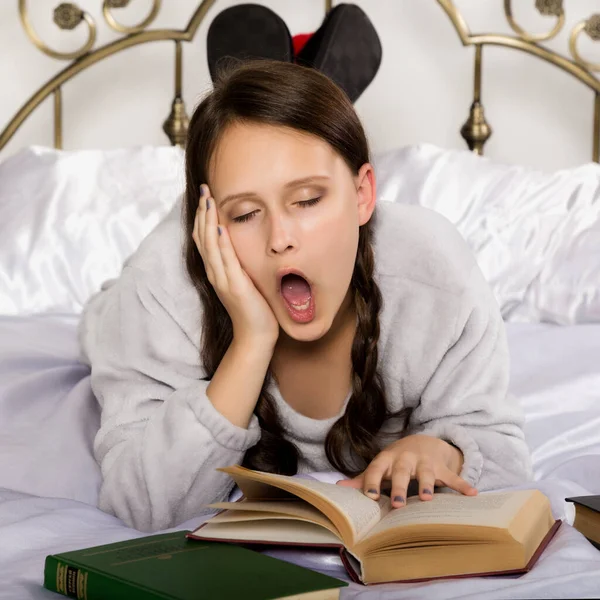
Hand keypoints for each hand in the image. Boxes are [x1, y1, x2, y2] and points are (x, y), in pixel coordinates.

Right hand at [192, 184, 279, 347]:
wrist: (255, 336)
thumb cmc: (254, 309)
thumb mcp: (244, 280)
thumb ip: (239, 264)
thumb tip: (243, 246)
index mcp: (217, 270)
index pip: (204, 238)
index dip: (202, 217)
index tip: (205, 196)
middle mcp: (215, 273)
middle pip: (202, 237)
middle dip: (202, 212)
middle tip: (203, 189)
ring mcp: (223, 279)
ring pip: (210, 244)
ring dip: (208, 221)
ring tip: (208, 200)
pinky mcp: (235, 285)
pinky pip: (226, 260)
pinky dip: (221, 242)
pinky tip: (221, 226)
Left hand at [336, 434, 476, 507]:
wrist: (423, 441)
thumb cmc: (396, 460)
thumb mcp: (380, 467)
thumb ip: (362, 478)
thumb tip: (337, 488)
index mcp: (387, 459)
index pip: (377, 469)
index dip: (372, 481)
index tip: (369, 496)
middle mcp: (405, 458)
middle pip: (402, 472)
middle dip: (400, 487)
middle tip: (398, 505)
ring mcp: (425, 462)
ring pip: (426, 473)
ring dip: (428, 485)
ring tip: (428, 498)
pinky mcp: (442, 466)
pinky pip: (452, 476)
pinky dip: (462, 485)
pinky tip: (472, 494)